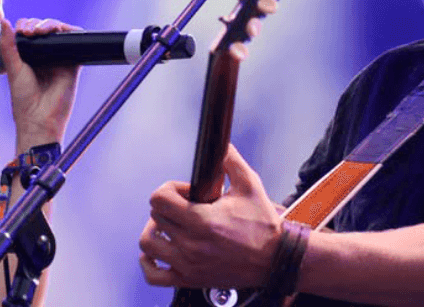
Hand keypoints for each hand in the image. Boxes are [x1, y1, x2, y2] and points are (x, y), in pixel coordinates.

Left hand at [0, 18, 81, 150]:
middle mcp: (46, 56)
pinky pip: (76, 43)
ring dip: (51, 25)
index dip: (26, 25)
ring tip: (40, 31)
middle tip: (29, 31)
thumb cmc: (24, 99)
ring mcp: (60, 59)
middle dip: (37, 24)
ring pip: (59, 33)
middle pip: (45, 29)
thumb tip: (4, 21)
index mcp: (30, 56)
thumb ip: (8, 46)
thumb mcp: (14, 68)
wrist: (39, 119)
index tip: (21, 30)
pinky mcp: (73, 64)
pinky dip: (71, 32)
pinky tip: (60, 31)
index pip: (30, 32)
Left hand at [139, 144, 282, 288]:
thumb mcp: (250, 185)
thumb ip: (231, 161)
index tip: (186, 192)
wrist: (275, 259)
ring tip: (170, 226)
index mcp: (202, 220)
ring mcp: (188, 264)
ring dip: (155, 230)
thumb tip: (220, 144)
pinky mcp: (189, 280)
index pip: (159, 199)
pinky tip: (161, 250)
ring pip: (148, 243)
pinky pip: (153, 275)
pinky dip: (148, 262)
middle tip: (186, 206)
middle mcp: (191, 244)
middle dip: (168, 206)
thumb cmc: (263, 224)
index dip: (170, 189)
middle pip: (155, 217)